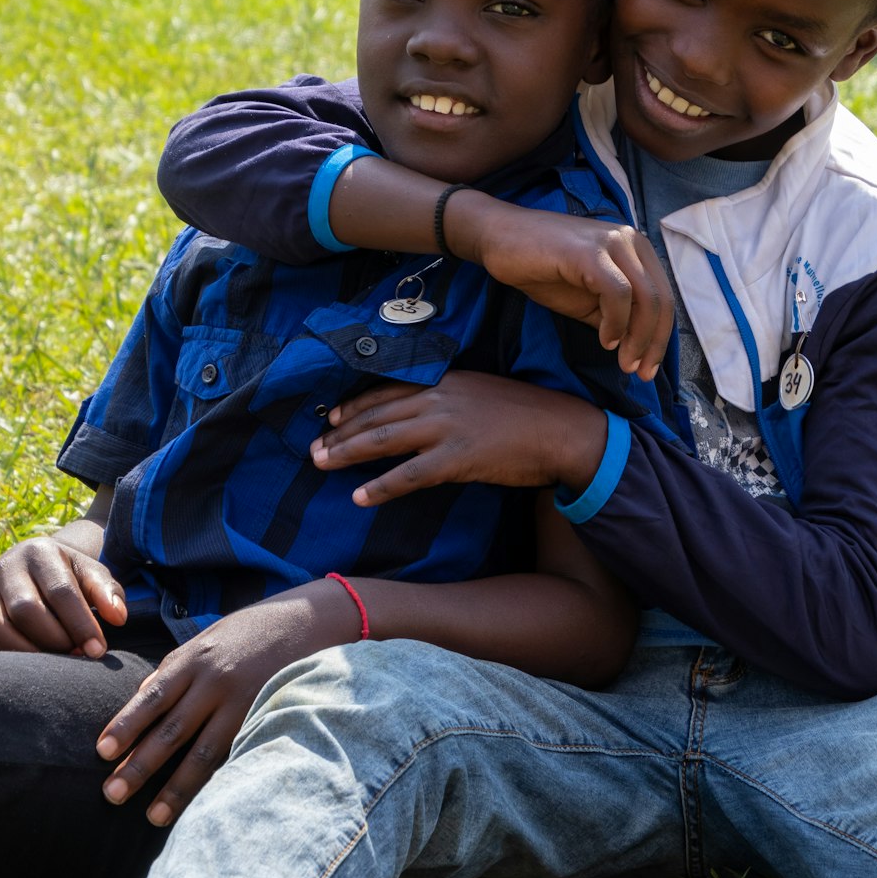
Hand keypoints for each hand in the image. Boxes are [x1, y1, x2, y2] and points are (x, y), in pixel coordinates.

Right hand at [0, 536, 125, 655]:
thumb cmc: (69, 575)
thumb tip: (118, 617)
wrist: (35, 567)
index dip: (81, 625)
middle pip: (27, 610)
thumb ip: (107, 593)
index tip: (97, 650)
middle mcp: (8, 566)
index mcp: (41, 552)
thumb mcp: (91, 575)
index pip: (61, 591)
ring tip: (55, 661)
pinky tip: (33, 660)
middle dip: (56, 639)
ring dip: (30, 651)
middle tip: (77, 655)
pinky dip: (10, 652)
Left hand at [96, 585, 360, 825]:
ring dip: (175, 787)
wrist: (309, 619)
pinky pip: (235, 754)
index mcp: (194, 658)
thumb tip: (140, 697)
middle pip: (171, 730)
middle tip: (111, 795)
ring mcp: (244, 702)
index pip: (152, 697)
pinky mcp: (266, 717)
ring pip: (203, 752)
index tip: (102, 752)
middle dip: (139, 765)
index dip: (126, 726)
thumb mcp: (206, 638)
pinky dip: (216, 781)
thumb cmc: (250, 631)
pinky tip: (203, 804)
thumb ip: (174, 669)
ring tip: (153, 816)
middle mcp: (215, 681)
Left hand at [310, 371, 606, 507]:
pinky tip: (359, 498)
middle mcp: (439, 397)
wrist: (563, 430)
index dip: (354, 406)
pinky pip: (408, 475)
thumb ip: (452, 399)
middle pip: (377, 413)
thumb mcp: (483, 393)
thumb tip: (426, 414)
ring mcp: (447, 426)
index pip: (387, 389)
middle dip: (340, 432)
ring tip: (321, 466)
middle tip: (313, 449)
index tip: (330, 419)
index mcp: (445, 379)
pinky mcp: (457, 457)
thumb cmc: (528, 415)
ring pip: (383, 439)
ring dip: (347, 454)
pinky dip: (380, 487)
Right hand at [456, 199, 673, 382]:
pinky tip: (605, 340)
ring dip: (637, 338)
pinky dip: (616, 322)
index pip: (663, 298)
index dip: (660, 339)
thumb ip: (614, 316)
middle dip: (653, 344)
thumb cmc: (541, 267)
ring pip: (645, 298)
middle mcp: (631, 241)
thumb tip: (636, 347)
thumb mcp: (586, 300)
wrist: (499, 238)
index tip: (646, 370)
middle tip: (637, 372)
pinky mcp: (590, 251)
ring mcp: (612, 242)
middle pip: (661, 300)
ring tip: (621, 360)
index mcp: (636, 250)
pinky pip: (617, 292)